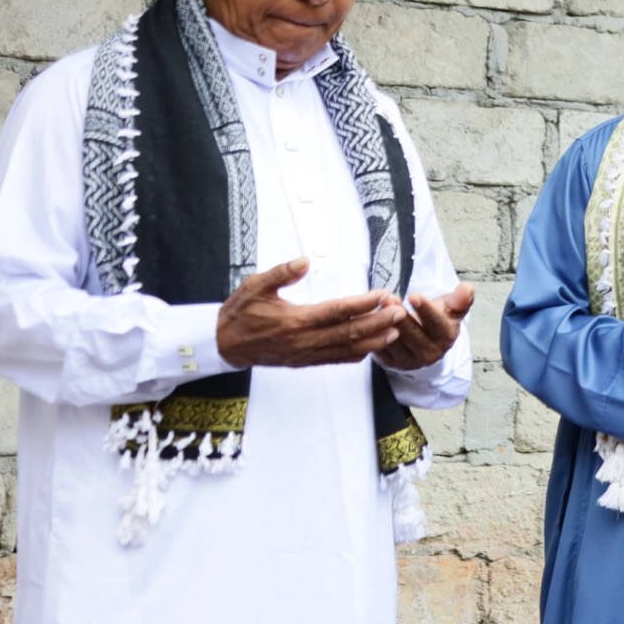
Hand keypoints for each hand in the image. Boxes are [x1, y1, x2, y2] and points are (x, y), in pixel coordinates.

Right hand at [216, 258, 412, 368]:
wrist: (224, 344)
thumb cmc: (241, 312)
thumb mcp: (255, 286)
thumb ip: (281, 273)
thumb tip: (304, 261)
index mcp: (294, 320)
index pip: (337, 311)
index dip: (362, 304)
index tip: (382, 295)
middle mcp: (304, 340)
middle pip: (349, 332)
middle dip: (378, 322)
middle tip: (399, 311)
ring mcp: (306, 354)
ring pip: (347, 349)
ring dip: (374, 340)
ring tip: (395, 329)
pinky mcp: (305, 361)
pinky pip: (337, 359)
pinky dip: (357, 353)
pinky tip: (373, 346)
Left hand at [380, 282, 474, 371]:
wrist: (423, 342)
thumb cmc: (436, 321)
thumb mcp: (450, 309)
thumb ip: (459, 299)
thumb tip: (467, 287)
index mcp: (446, 338)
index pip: (437, 324)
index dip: (425, 310)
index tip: (414, 296)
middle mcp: (429, 353)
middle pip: (413, 334)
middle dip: (400, 316)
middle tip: (388, 298)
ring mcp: (408, 360)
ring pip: (394, 341)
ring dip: (383, 323)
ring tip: (376, 305)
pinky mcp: (390, 362)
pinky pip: (380, 348)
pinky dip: (373, 333)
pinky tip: (368, 318)